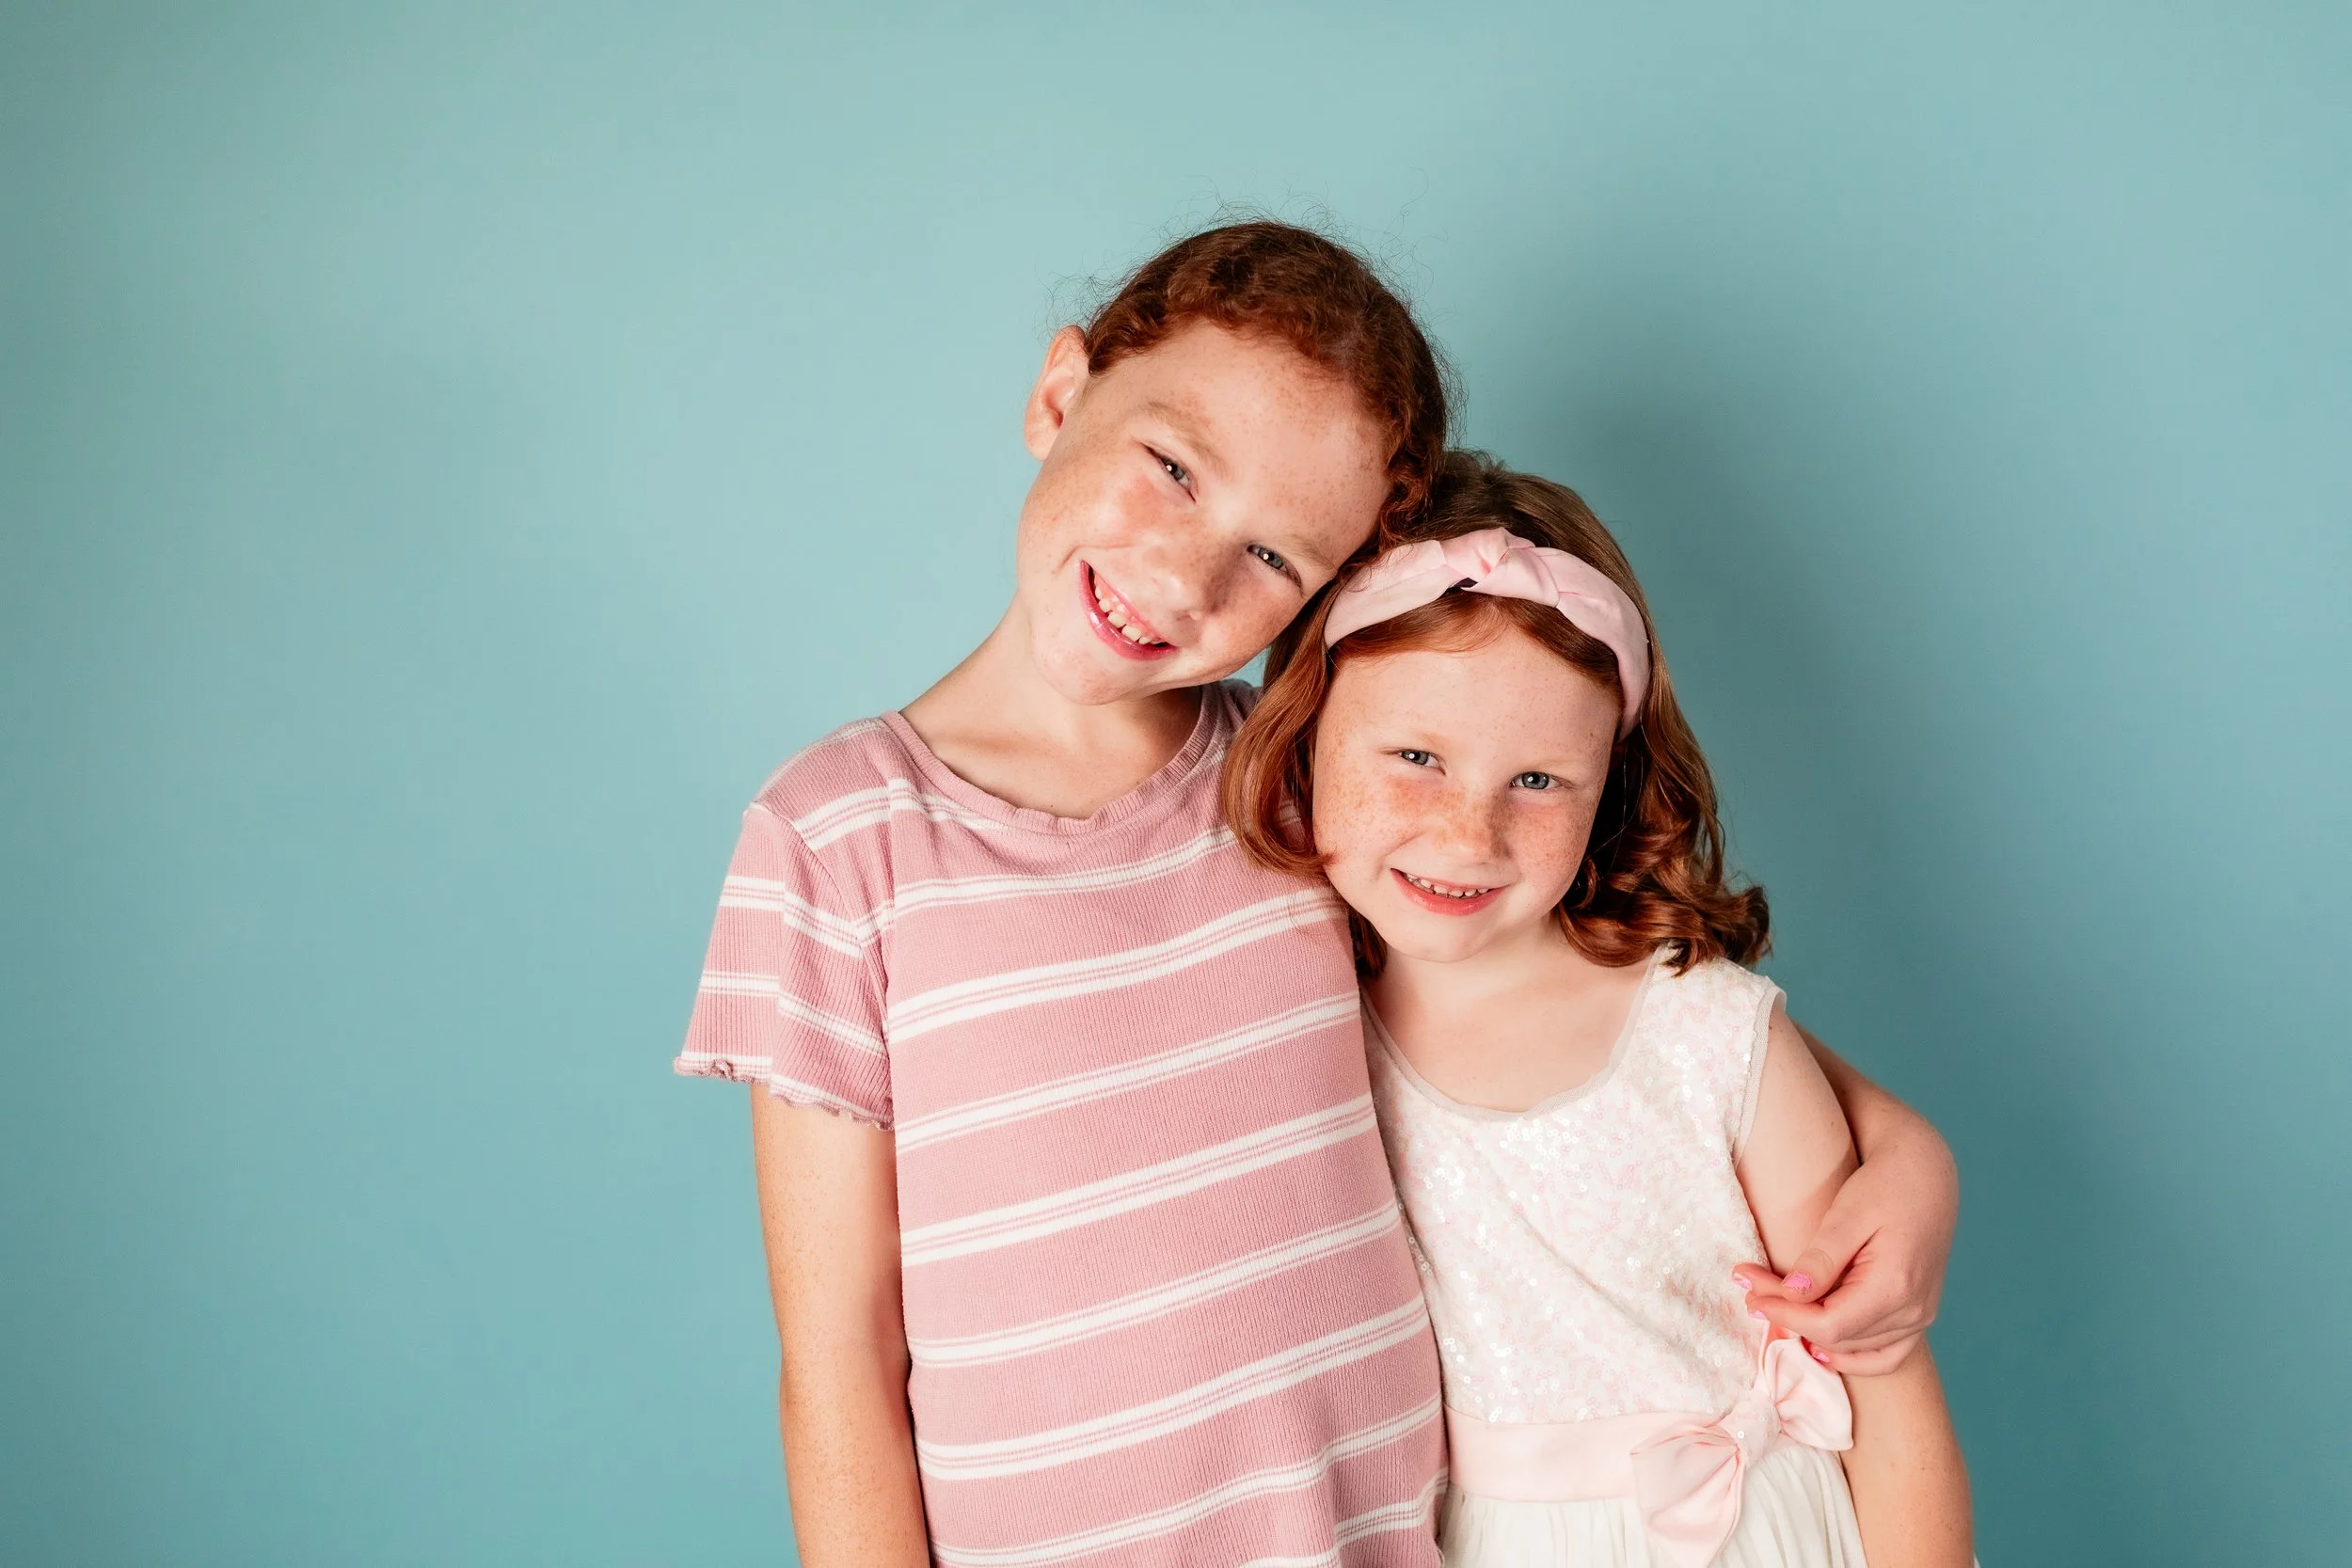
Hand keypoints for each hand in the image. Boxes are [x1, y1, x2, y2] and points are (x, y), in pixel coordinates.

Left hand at [1734, 1122, 1957, 1373]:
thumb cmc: (1887, 1184)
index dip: (1785, 1314)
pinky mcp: (1918, 1315)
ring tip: (1774, 1308)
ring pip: (1856, 1349)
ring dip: (1812, 1334)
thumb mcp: (1847, 1214)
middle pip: (1838, 1336)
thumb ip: (1820, 1259)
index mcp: (1896, 1286)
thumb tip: (1791, 1295)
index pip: (1829, 1324)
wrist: (1927, 1175)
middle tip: (1750, 1289)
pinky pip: (1886, 1355)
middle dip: (1789, 1317)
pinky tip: (1820, 1348)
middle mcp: (1914, 1311)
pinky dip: (1852, 1355)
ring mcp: (1920, 1317)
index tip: (1750, 1293)